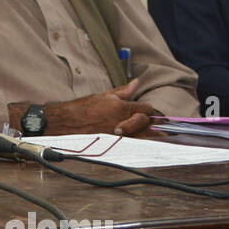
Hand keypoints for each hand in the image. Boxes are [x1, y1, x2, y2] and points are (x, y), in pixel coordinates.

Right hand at [38, 79, 159, 136]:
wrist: (63, 123)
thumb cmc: (80, 109)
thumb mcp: (103, 96)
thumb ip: (123, 92)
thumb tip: (136, 83)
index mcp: (121, 107)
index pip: (147, 108)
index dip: (151, 111)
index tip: (155, 114)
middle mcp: (122, 122)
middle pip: (149, 123)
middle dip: (156, 124)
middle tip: (165, 127)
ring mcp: (118, 135)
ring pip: (144, 136)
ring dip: (152, 136)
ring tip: (160, 138)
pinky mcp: (113, 145)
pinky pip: (133, 146)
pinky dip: (140, 144)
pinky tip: (144, 145)